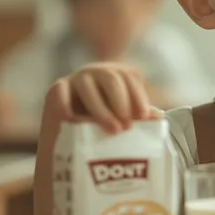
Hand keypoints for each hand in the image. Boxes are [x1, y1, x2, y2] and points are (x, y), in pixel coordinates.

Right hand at [44, 63, 158, 134]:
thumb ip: (139, 118)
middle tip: (127, 126)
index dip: (138, 96)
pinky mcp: (56, 90)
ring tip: (112, 130)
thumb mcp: (124, 121)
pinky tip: (76, 123)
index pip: (130, 77)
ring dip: (101, 109)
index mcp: (117, 75)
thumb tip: (158, 118)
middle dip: (121, 102)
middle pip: (111, 79)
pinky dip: (67, 106)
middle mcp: (97, 72)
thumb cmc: (104, 128)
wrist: (72, 142)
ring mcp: (76, 79)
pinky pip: (61, 93)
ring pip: (88, 87)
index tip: (143, 116)